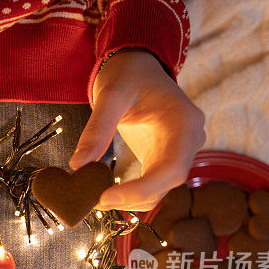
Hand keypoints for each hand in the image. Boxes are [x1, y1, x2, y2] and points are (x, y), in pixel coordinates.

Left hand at [69, 49, 205, 210]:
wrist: (137, 67)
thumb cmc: (127, 75)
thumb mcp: (110, 96)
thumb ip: (96, 129)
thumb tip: (77, 165)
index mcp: (184, 122)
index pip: (171, 168)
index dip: (141, 189)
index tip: (107, 197)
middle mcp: (190, 140)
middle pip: (169, 183)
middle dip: (133, 197)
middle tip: (96, 201)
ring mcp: (180, 150)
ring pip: (161, 188)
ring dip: (131, 199)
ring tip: (97, 197)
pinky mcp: (165, 157)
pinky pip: (153, 183)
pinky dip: (131, 193)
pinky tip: (107, 192)